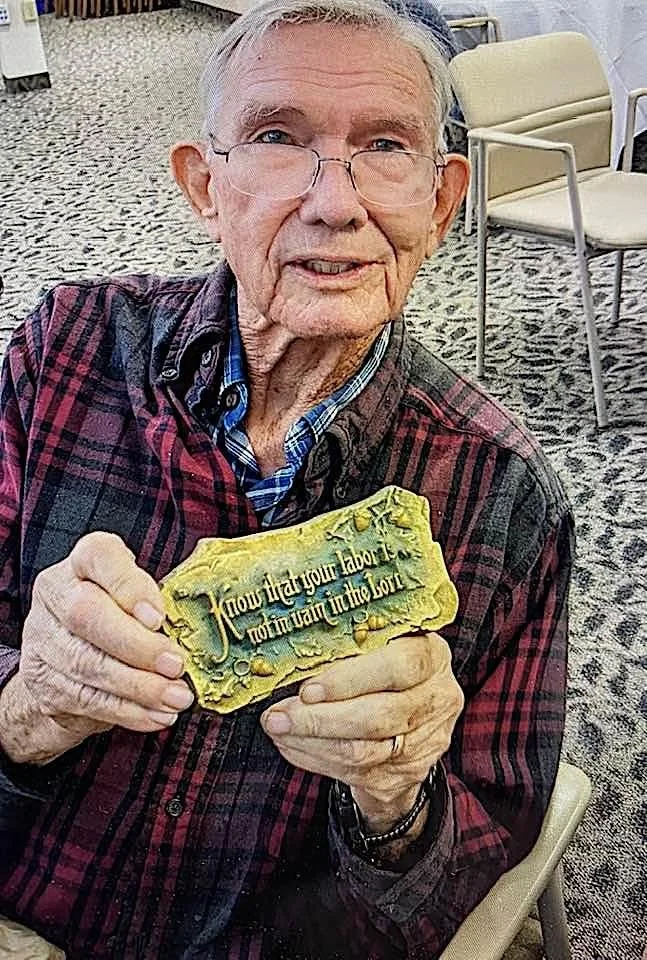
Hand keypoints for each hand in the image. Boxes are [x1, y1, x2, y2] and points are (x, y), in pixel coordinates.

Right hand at [0, 532, 192, 764]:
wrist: (62, 662)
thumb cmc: (113, 616)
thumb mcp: (134, 595)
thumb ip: (158, 600)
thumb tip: (197, 625)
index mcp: (83, 562)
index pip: (98, 556)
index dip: (128, 585)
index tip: (159, 616)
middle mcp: (57, 594)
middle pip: (87, 615)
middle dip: (138, 646)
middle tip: (176, 664)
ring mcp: (44, 640)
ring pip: (88, 663)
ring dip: (139, 686)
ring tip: (176, 696)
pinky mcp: (44, 682)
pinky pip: (88, 699)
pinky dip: (128, 711)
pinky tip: (157, 714)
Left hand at [261, 632, 463, 830]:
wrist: (412, 722)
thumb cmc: (385, 670)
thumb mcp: (380, 646)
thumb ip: (350, 648)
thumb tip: (293, 657)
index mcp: (432, 657)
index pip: (399, 667)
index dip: (352, 679)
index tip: (309, 689)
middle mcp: (437, 700)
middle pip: (377, 716)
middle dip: (319, 719)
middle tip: (277, 716)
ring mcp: (424, 743)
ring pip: (362, 751)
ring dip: (310, 741)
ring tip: (277, 728)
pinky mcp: (405, 775)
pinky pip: (353, 772)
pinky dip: (314, 758)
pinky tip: (291, 744)